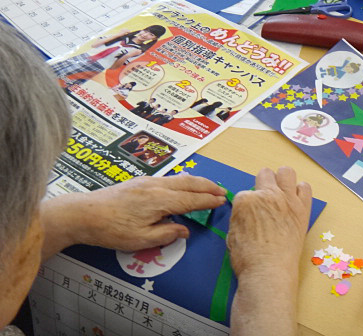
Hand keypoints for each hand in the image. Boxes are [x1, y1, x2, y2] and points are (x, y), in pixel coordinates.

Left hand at [40, 173, 226, 258]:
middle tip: (222, 191)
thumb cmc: (111, 229)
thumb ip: (166, 234)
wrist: (83, 213)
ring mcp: (148, 181)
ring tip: (209, 187)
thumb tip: (184, 230)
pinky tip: (184, 184)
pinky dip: (184, 181)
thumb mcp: (140, 240)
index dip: (209, 200)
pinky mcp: (139, 181)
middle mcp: (157, 186)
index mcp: (160, 200)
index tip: (222, 201)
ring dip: (197, 182)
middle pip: (190, 183)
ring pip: (180, 179)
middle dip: (208, 187)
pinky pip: (170, 179)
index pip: (192, 199)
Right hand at [227, 167, 311, 276]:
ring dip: (283, 180)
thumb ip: (241, 217)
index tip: (253, 216)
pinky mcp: (302, 207)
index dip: (249, 204)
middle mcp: (266, 194)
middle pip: (265, 174)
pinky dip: (300, 192)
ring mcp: (286, 199)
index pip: (246, 193)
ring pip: (286, 172)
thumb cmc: (247, 258)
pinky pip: (305, 188)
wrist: (269, 271)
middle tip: (267, 199)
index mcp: (245, 200)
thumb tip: (248, 213)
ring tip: (283, 194)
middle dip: (264, 183)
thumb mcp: (232, 234)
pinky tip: (296, 202)